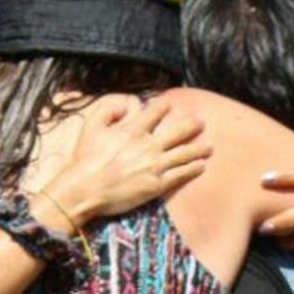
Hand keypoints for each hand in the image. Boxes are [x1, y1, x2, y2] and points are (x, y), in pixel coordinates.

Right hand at [39, 97, 210, 226]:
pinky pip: (180, 174)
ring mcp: (154, 165)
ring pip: (184, 153)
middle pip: (177, 131)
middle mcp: (147, 145)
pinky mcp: (156, 184)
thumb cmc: (84, 159)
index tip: (172, 106)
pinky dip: (193, 168)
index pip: (156, 111)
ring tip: (209, 146)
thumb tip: (126, 104)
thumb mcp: (91, 126)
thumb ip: (108, 110)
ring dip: (198, 148)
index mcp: (132, 129)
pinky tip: (201, 166)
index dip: (165, 106)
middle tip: (201, 122)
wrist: (85, 190)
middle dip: (191, 125)